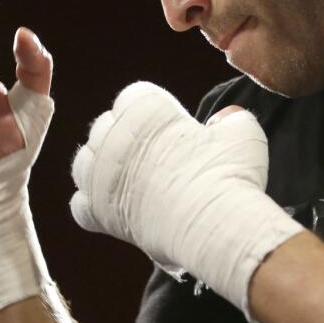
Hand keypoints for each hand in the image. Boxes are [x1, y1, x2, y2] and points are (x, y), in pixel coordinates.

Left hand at [70, 83, 302, 319]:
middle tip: (157, 157)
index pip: (134, 96)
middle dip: (127, 138)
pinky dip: (94, 206)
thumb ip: (231, 119)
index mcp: (144, 109)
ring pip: (85, 163)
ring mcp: (101, 176)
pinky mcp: (98, 212)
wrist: (213, 225)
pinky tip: (118, 208)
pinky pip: (80, 204)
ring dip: (103, 168)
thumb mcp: (243, 133)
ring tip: (132, 180)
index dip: (154, 111)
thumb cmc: (228, 174)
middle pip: (106, 126)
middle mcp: (114, 137)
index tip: (173, 127)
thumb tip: (225, 120)